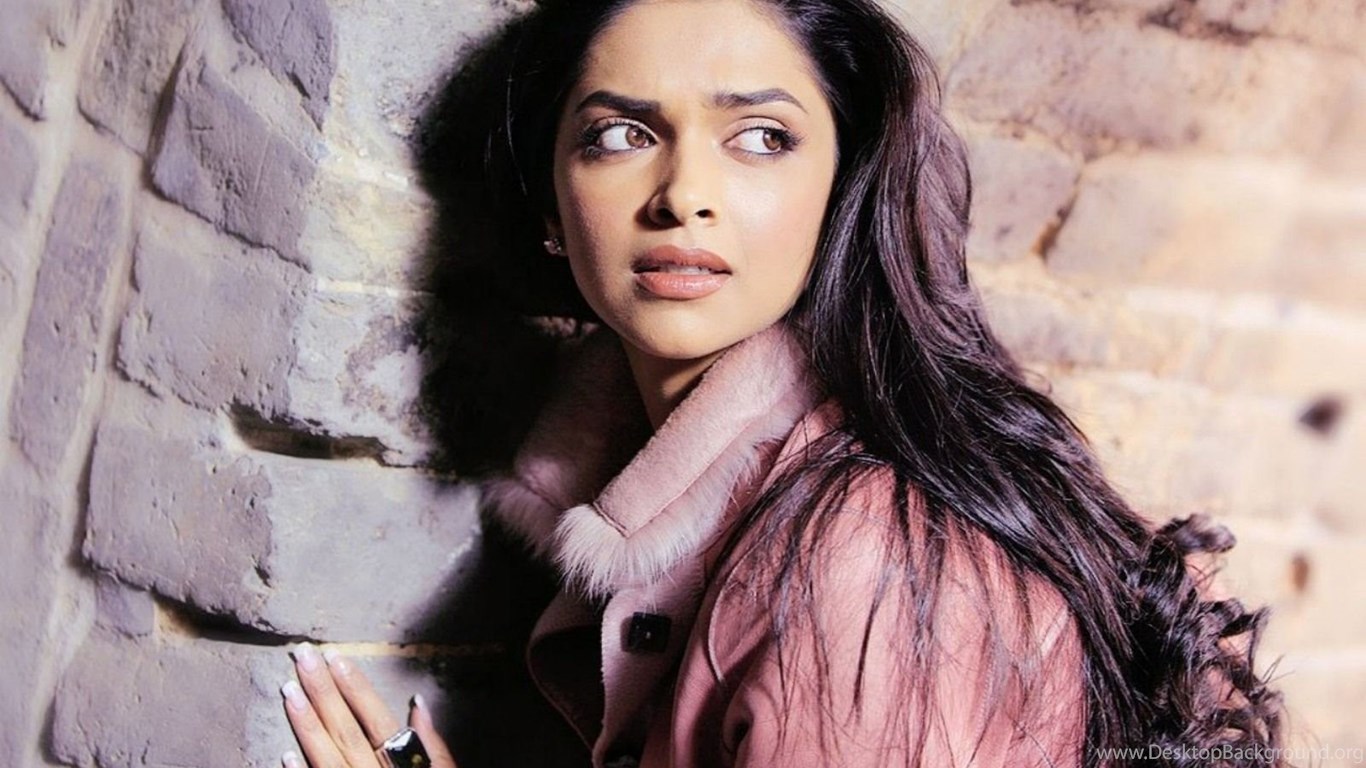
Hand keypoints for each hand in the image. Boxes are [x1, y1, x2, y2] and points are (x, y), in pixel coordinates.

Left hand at [280, 642, 458, 767]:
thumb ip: (433, 747)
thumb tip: (418, 704)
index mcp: (403, 767)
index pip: (375, 720)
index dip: (355, 689)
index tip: (336, 657)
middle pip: (346, 732)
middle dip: (324, 693)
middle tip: (303, 658)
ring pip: (326, 759)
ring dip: (306, 725)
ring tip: (288, 691)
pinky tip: (284, 753)